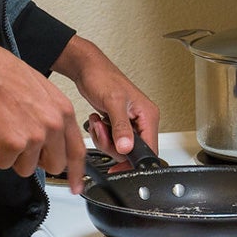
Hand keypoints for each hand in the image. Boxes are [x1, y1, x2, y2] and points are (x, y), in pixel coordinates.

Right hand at [0, 35, 85, 193]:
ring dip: (13, 156)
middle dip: (36, 161)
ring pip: (27, 168)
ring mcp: (35, 137)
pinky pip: (5, 163)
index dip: (76, 173)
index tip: (75, 187)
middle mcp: (54, 126)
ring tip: (3, 132)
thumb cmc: (6, 75)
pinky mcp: (13, 145)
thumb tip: (52, 142)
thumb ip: (52, 118)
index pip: (77, 151)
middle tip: (21, 147)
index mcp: (63, 111)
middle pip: (54, 166)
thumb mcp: (42, 92)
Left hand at [56, 35, 159, 158]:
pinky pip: (112, 141)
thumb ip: (121, 127)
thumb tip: (126, 148)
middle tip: (102, 130)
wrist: (87, 69)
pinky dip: (101, 135)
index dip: (134, 161)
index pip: (149, 149)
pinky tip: (98, 121)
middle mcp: (142, 120)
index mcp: (148, 115)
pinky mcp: (119, 124)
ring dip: (104, 139)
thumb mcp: (113, 102)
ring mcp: (130, 123)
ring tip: (99, 122)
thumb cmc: (102, 77)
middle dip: (112, 145)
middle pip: (132, 152)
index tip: (118, 167)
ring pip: (120, 148)